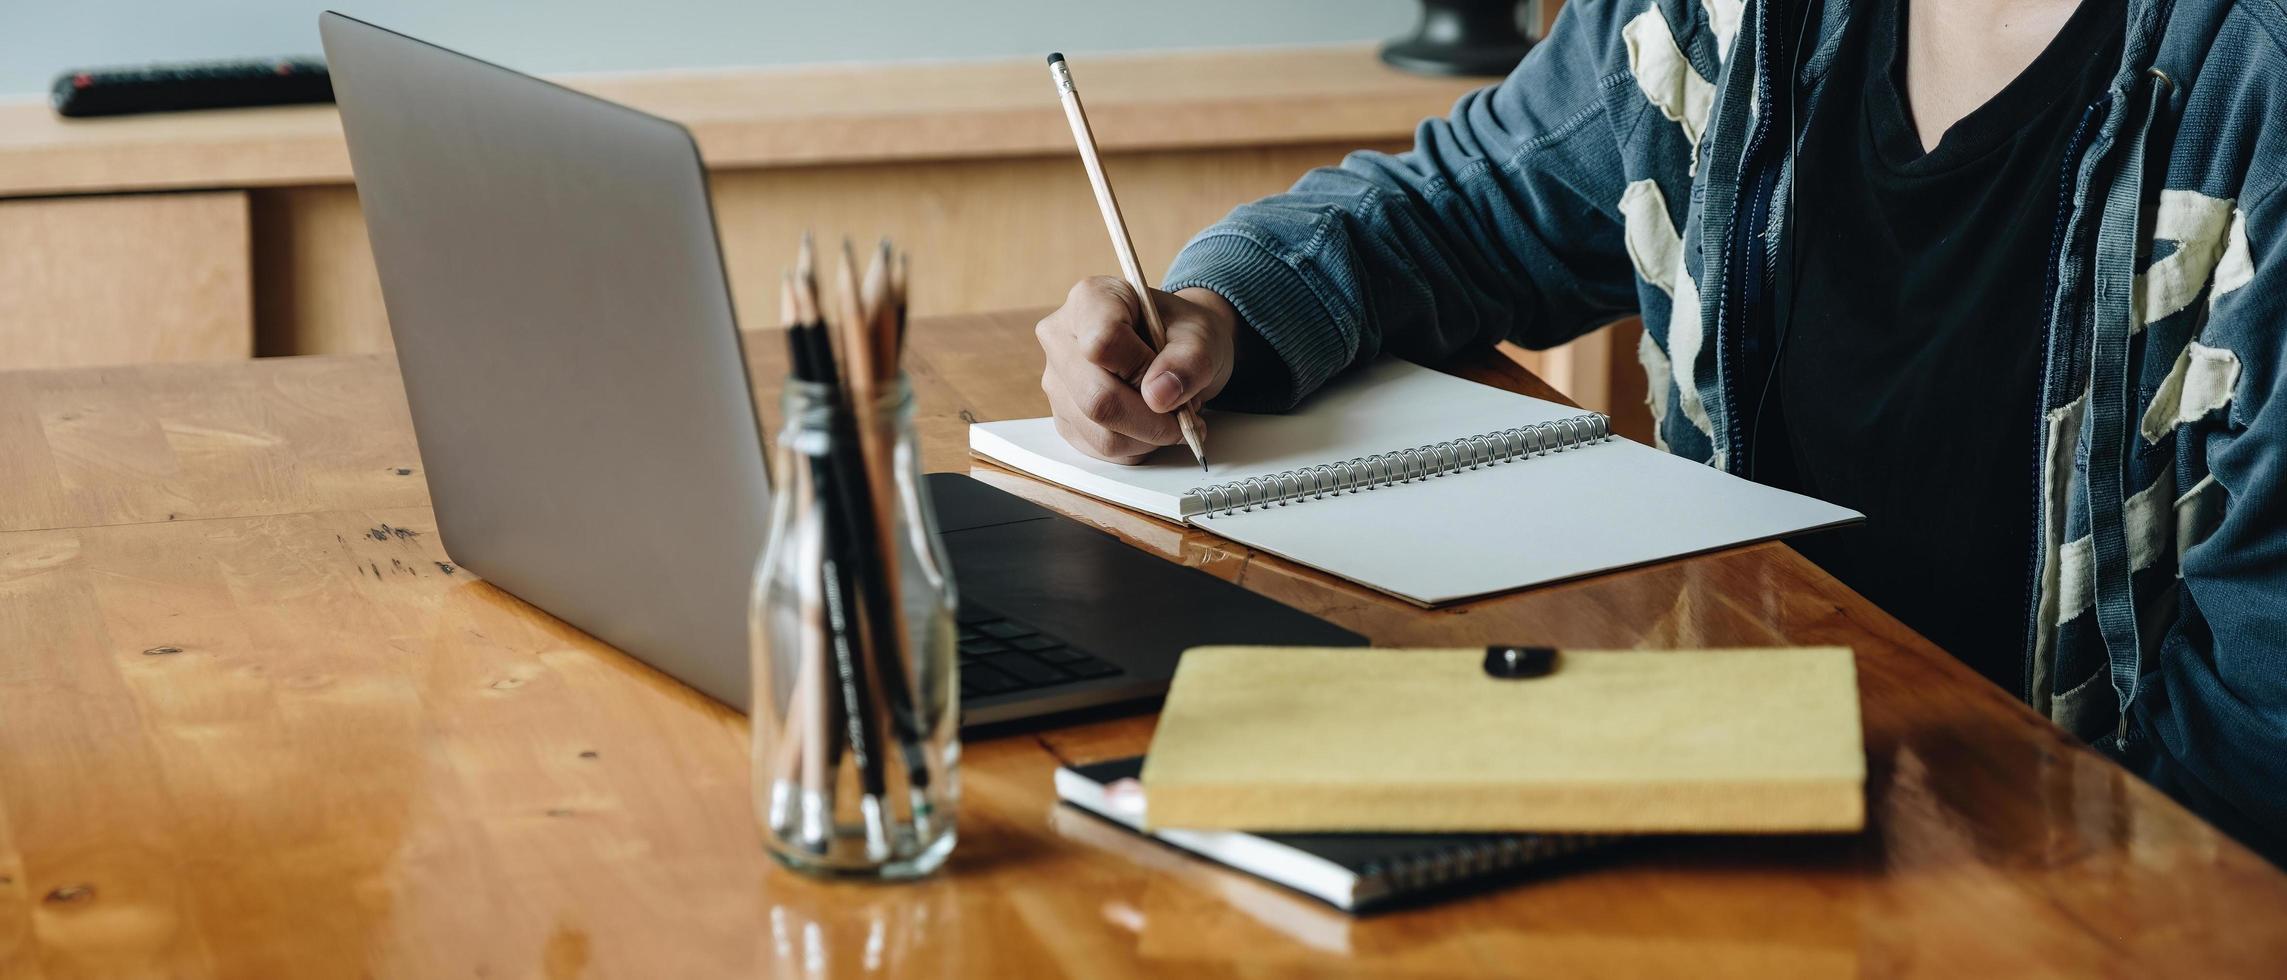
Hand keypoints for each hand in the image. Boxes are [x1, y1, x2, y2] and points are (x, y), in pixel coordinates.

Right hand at [1035, 277, 1238, 463]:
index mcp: (1090, 300)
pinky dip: (1137, 447)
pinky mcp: (1064, 418)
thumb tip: (1159, 396)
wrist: (1174, 348)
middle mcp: (1060, 339)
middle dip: (1153, 420)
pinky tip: (1150, 425)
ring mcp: (1057, 382)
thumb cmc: (1182, 333)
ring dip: (1149, 437)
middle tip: (1186, 416)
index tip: (1170, 376)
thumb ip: (1189, 359)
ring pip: (1101, 433)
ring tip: (1170, 415)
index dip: (1142, 370)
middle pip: (1097, 399)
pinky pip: (1100, 450)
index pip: (1102, 343)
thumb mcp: (1200, 334)